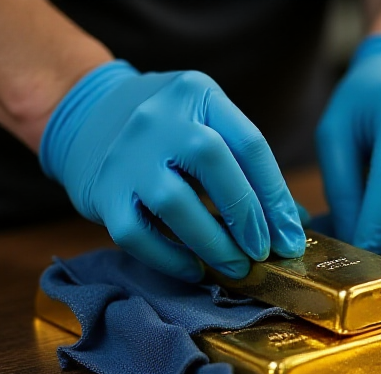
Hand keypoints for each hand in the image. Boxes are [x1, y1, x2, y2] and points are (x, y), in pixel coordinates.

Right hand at [40, 60, 305, 280]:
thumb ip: (248, 169)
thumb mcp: (208, 125)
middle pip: (212, 161)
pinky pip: (136, 234)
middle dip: (247, 214)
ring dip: (212, 242)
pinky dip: (170, 259)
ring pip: (174, 202)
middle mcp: (160, 118)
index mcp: (197, 94)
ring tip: (236, 267)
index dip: (276, 196)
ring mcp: (127, 153)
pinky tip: (195, 271)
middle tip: (263, 252)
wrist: (86, 120)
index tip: (292, 237)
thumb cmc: (168, 132)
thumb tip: (293, 225)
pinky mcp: (103, 192)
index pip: (249, 143)